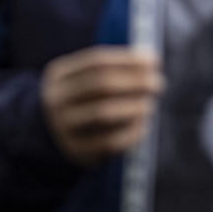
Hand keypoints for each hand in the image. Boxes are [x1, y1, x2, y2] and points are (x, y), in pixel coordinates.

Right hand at [41, 45, 162, 166]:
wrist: (54, 136)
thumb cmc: (83, 99)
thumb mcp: (86, 79)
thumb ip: (113, 68)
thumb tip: (151, 61)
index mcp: (59, 75)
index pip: (96, 61)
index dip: (128, 60)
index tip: (154, 61)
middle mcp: (56, 100)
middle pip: (100, 85)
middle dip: (134, 82)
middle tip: (158, 83)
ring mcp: (63, 127)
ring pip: (103, 113)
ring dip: (134, 107)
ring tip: (149, 105)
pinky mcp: (76, 151)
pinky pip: (108, 142)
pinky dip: (130, 132)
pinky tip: (142, 126)